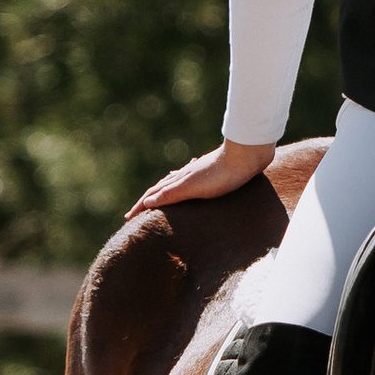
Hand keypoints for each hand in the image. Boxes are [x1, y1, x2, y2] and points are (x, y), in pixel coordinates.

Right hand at [129, 135, 275, 217]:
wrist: (247, 155)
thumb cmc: (221, 175)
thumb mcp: (193, 187)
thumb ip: (171, 194)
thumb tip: (146, 202)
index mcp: (179, 180)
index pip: (153, 194)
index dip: (140, 206)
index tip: (127, 218)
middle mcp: (185, 174)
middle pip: (161, 187)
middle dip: (148, 200)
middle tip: (137, 210)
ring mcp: (198, 172)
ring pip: (175, 182)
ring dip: (163, 190)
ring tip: (157, 196)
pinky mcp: (213, 172)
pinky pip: (190, 179)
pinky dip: (182, 182)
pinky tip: (189, 181)